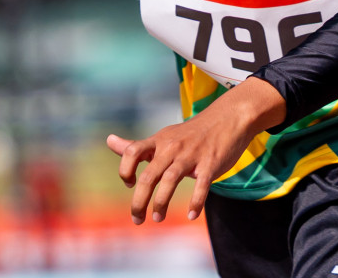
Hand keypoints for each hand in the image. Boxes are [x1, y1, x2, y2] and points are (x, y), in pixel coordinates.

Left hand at [106, 77, 284, 223]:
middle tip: (137, 219)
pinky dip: (196, 202)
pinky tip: (191, 215)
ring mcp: (191, 155)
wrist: (228, 118)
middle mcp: (172, 147)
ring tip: (157, 218)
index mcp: (159, 141)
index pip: (132, 151)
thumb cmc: (191, 133)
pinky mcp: (211, 163)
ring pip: (170, 180)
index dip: (125, 169)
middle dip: (139, 200)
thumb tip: (109, 141)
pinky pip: (202, 185)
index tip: (130, 184)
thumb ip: (136, 145)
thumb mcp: (162, 137)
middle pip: (149, 174)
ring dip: (161, 203)